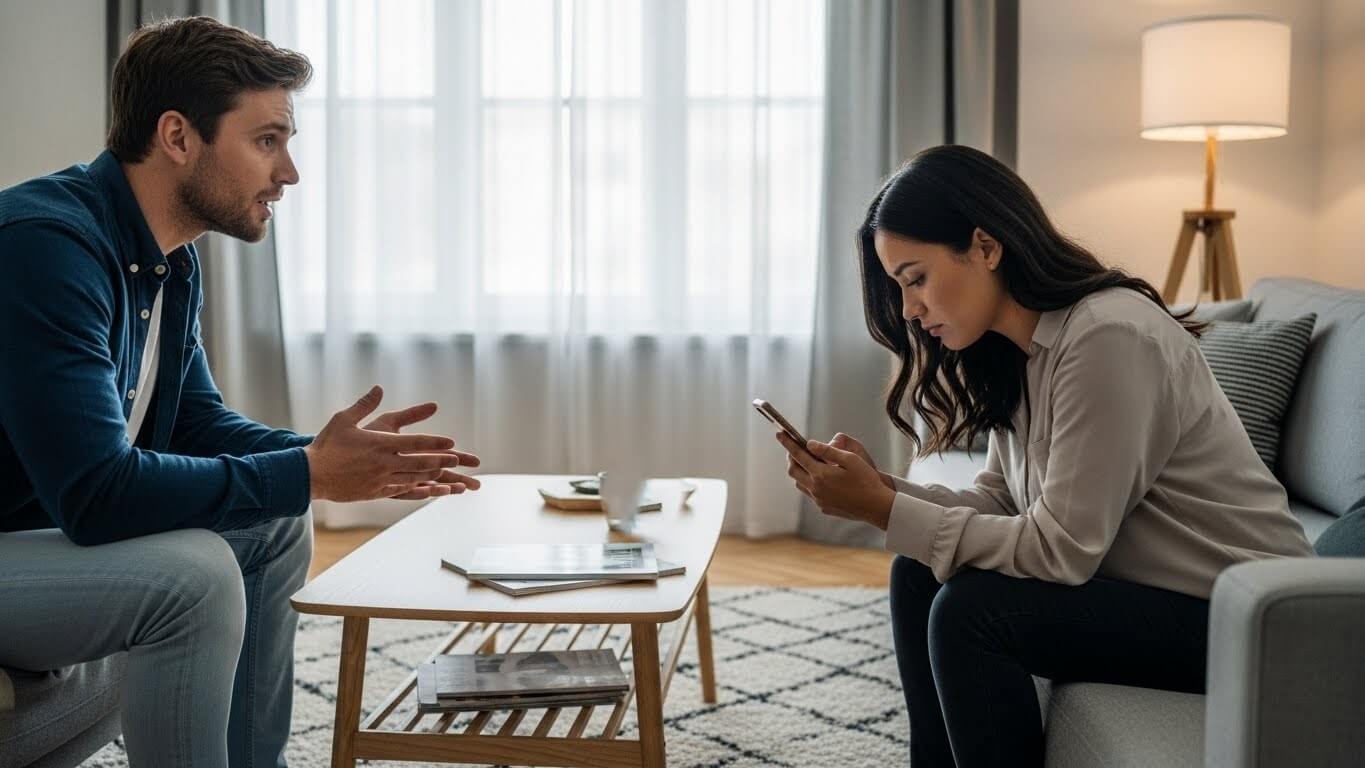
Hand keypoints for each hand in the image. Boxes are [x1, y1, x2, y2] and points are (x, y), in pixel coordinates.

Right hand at [305, 386, 479, 501]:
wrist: (310, 475)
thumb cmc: (327, 445)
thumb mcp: (344, 419)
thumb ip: (365, 404)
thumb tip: (378, 388)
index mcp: (380, 444)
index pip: (415, 443)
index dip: (435, 443)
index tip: (451, 442)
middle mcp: (384, 463)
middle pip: (420, 463)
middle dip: (441, 461)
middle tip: (457, 460)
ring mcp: (380, 480)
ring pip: (414, 479)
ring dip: (433, 476)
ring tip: (447, 474)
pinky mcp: (374, 493)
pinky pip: (401, 492)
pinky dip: (417, 490)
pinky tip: (427, 490)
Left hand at [362, 399, 482, 499]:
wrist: (339, 453)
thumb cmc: (363, 437)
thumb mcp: (388, 422)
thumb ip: (411, 414)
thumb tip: (434, 404)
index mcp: (410, 450)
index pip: (441, 455)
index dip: (460, 458)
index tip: (476, 461)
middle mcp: (407, 465)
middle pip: (440, 472)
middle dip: (459, 477)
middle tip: (478, 484)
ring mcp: (399, 477)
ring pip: (428, 484)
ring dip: (446, 487)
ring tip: (463, 491)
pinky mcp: (387, 486)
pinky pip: (409, 492)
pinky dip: (424, 492)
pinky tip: (437, 494)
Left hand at [777, 432, 896, 529]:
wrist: (876, 507)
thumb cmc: (866, 480)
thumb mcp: (850, 459)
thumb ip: (828, 451)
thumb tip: (810, 444)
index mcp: (821, 474)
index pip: (798, 455)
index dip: (788, 443)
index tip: (780, 434)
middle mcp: (816, 488)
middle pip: (793, 471)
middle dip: (791, 458)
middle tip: (793, 448)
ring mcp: (819, 500)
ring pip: (799, 483)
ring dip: (798, 471)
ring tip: (805, 462)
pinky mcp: (824, 507)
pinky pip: (810, 493)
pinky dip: (809, 483)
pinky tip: (819, 478)